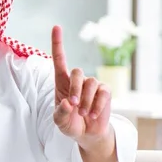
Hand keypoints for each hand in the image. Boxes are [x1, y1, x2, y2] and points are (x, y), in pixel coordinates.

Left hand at [51, 25, 111, 142]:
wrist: (86, 134)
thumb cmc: (69, 124)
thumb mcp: (59, 122)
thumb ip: (60, 113)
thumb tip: (68, 103)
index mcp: (62, 83)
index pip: (59, 59)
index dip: (58, 43)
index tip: (56, 27)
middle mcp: (77, 81)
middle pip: (77, 72)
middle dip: (75, 89)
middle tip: (74, 105)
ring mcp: (93, 85)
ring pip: (91, 83)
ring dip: (86, 100)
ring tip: (84, 114)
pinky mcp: (105, 92)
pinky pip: (103, 93)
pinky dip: (97, 105)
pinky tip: (93, 115)